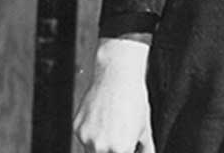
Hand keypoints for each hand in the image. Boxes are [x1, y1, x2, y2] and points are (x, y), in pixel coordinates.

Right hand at [73, 37, 154, 152]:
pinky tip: (102, 117)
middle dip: (112, 149)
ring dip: (100, 143)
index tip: (125, 146)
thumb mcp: (145, 127)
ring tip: (112, 124)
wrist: (117, 77)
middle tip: (118, 134)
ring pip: (92, 150)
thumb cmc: (134, 100)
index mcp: (121, 149)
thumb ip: (146, 148)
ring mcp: (87, 138)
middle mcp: (102, 147)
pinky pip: (84, 138)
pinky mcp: (77, 129)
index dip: (124, 150)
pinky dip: (92, 132)